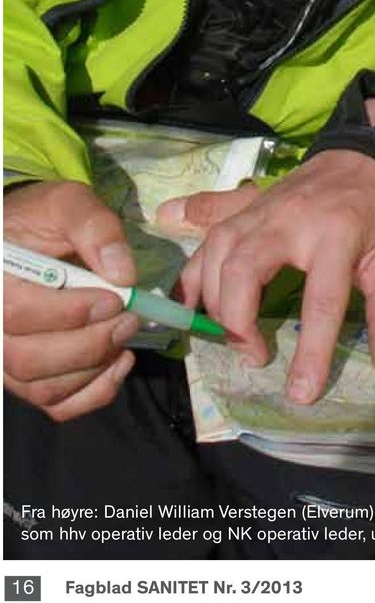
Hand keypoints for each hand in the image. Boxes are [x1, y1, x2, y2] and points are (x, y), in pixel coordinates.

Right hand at [3, 180, 138, 420]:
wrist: (29, 241)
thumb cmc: (42, 220)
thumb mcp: (68, 204)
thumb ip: (95, 228)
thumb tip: (122, 274)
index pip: (19, 314)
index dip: (70, 312)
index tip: (115, 298)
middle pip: (30, 360)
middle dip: (89, 344)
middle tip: (129, 319)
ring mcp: (5, 361)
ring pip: (45, 388)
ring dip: (95, 368)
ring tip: (126, 333)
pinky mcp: (27, 379)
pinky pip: (57, 405)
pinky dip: (94, 392)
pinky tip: (119, 361)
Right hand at [156, 148, 374, 403]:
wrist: (367, 158)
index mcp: (338, 234)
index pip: (321, 300)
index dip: (311, 351)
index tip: (301, 393)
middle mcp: (290, 220)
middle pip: (244, 269)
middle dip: (239, 322)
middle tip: (256, 356)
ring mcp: (259, 211)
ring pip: (216, 254)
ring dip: (215, 303)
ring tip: (234, 337)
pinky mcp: (242, 209)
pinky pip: (203, 239)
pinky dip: (189, 274)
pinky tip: (186, 307)